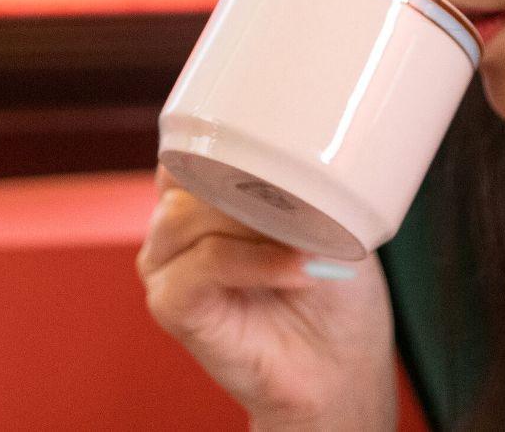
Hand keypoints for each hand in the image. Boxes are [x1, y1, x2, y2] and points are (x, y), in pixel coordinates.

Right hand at [137, 163, 399, 429]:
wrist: (338, 364)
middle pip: (189, 175)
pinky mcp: (171, 305)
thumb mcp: (324, 215)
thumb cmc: (331, 290)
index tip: (287, 142)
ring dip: (256, 223)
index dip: (233, 139)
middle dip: (250, 182)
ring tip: (310, 243)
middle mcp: (175, 226)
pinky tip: (298, 269)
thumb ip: (299, 182)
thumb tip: (304, 145)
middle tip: (309, 205)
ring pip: (189, 215)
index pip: (193, 145)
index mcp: (202, 195)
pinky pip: (203, 265)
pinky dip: (255, 262)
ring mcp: (167, 264)